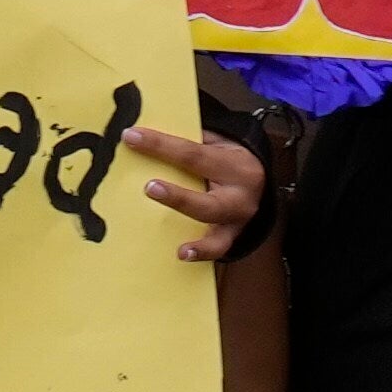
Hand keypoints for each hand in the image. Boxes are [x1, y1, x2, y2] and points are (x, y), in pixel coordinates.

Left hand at [127, 121, 269, 264]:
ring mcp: (238, 219)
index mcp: (235, 165)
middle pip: (207, 198)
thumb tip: (145, 136)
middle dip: (177, 195)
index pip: (193, 154)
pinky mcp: (232, 236)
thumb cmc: (228, 159)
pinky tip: (183, 255)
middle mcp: (240, 195)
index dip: (161, 146)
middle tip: (149, 187)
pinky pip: (218, 248)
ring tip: (175, 240)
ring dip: (192, 230)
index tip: (131, 137)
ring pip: (214, 227)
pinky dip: (202, 253)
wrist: (260, 179)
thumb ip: (190, 143)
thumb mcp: (216, 143)